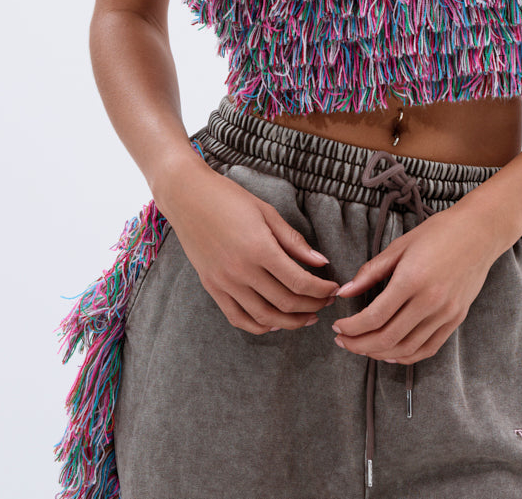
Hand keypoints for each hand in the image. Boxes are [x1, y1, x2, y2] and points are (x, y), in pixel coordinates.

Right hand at [156, 154, 339, 333]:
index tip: (333, 288)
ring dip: (291, 322)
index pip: (299, 281)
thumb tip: (321, 262)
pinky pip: (238, 318)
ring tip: (308, 317)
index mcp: (259, 248)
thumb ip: (293, 241)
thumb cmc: (229, 198)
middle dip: (312, 306)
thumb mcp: (267, 212)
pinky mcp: (212, 287)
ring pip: (264, 316)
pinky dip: (259, 326)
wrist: (188, 196)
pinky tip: (275, 323)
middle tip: (326, 303)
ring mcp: (224, 282)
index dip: (321, 290)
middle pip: (285, 302)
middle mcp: (241, 270)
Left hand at [330, 199, 502, 363]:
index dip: (352, 327)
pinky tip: (390, 353)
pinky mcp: (456, 319)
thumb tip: (344, 292)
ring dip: (379, 353)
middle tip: (343, 341)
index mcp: (412, 279)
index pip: (374, 317)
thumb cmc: (437, 233)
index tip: (338, 326)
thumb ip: (370, 272)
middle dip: (359, 344)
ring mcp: (446, 313)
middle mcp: (430, 301)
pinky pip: (428, 348)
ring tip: (362, 347)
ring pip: (407, 348)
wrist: (479, 232)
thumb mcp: (399, 246)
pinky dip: (406, 356)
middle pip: (387, 338)